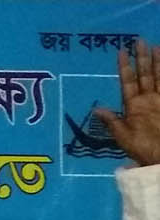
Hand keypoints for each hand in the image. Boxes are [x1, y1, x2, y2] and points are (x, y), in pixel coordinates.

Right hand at [96, 39, 159, 166]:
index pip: (127, 82)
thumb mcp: (121, 137)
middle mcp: (149, 99)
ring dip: (158, 61)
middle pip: (145, 74)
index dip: (125, 66)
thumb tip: (96, 108)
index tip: (122, 51)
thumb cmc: (142, 147)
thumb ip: (111, 120)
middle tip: (140, 40)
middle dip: (142, 57)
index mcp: (134, 106)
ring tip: (156, 47)